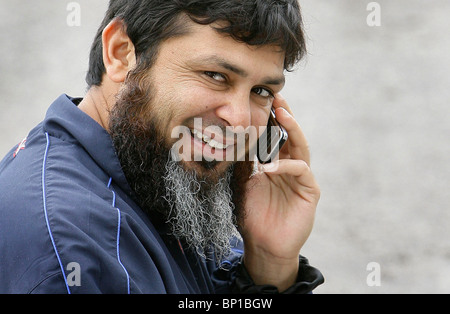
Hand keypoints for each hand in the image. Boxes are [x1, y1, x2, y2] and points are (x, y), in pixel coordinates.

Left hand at [240, 94, 320, 291]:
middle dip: (285, 116)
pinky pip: (301, 171)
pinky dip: (286, 166)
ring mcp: (301, 178)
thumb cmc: (252, 215)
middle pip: (291, 136)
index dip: (270, 119)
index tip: (261, 101)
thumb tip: (232, 138)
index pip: (275, 137)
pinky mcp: (309, 191)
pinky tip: (270, 167)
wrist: (263, 245)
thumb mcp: (243, 183)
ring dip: (292, 131)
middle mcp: (290, 167)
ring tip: (282, 114)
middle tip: (277, 97)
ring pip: (301, 148)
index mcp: (276, 163)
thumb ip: (244, 162)